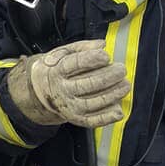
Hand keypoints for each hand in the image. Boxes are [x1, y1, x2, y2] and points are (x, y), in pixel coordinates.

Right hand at [8, 39, 129, 127]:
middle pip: (87, 84)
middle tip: (121, 69)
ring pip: (92, 103)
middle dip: (107, 76)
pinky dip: (107, 117)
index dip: (92, 59)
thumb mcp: (63, 52)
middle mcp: (62, 90)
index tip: (106, 56)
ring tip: (125, 84)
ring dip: (112, 95)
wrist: (39, 91)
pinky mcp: (75, 118)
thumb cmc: (56, 68)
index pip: (74, 64)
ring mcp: (69, 106)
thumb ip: (83, 46)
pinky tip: (119, 110)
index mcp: (57, 70)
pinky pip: (92, 121)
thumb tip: (102, 45)